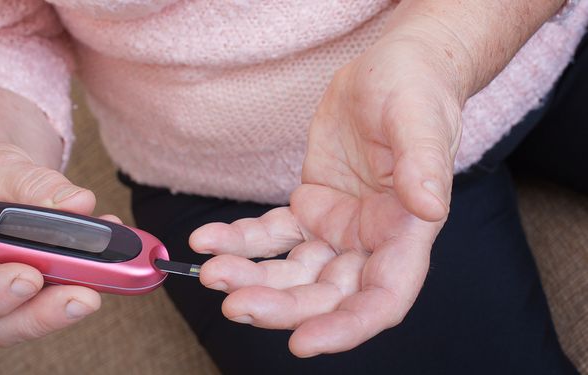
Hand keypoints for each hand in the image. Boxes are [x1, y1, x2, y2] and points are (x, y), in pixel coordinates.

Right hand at [0, 141, 116, 345]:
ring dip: (70, 305)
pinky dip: (87, 283)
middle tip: (86, 297)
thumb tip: (80, 204)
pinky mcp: (35, 296)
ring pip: (31, 320)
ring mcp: (1, 298)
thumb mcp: (2, 165)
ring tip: (109, 273)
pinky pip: (58, 300)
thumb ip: (35, 184)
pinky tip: (113, 255)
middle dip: (43, 314)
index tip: (30, 277)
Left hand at [191, 36, 463, 356]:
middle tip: (234, 303)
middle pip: (325, 294)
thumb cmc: (414, 89)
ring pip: (292, 271)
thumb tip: (430, 207)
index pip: (382, 298)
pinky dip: (239, 240)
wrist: (388, 70)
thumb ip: (424, 164)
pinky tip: (209, 239)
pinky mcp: (309, 209)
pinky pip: (271, 235)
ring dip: (251, 276)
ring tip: (211, 269)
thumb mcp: (419, 118)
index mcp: (406, 233)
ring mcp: (338, 230)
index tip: (302, 343)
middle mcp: (372, 242)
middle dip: (280, 305)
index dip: (345, 327)